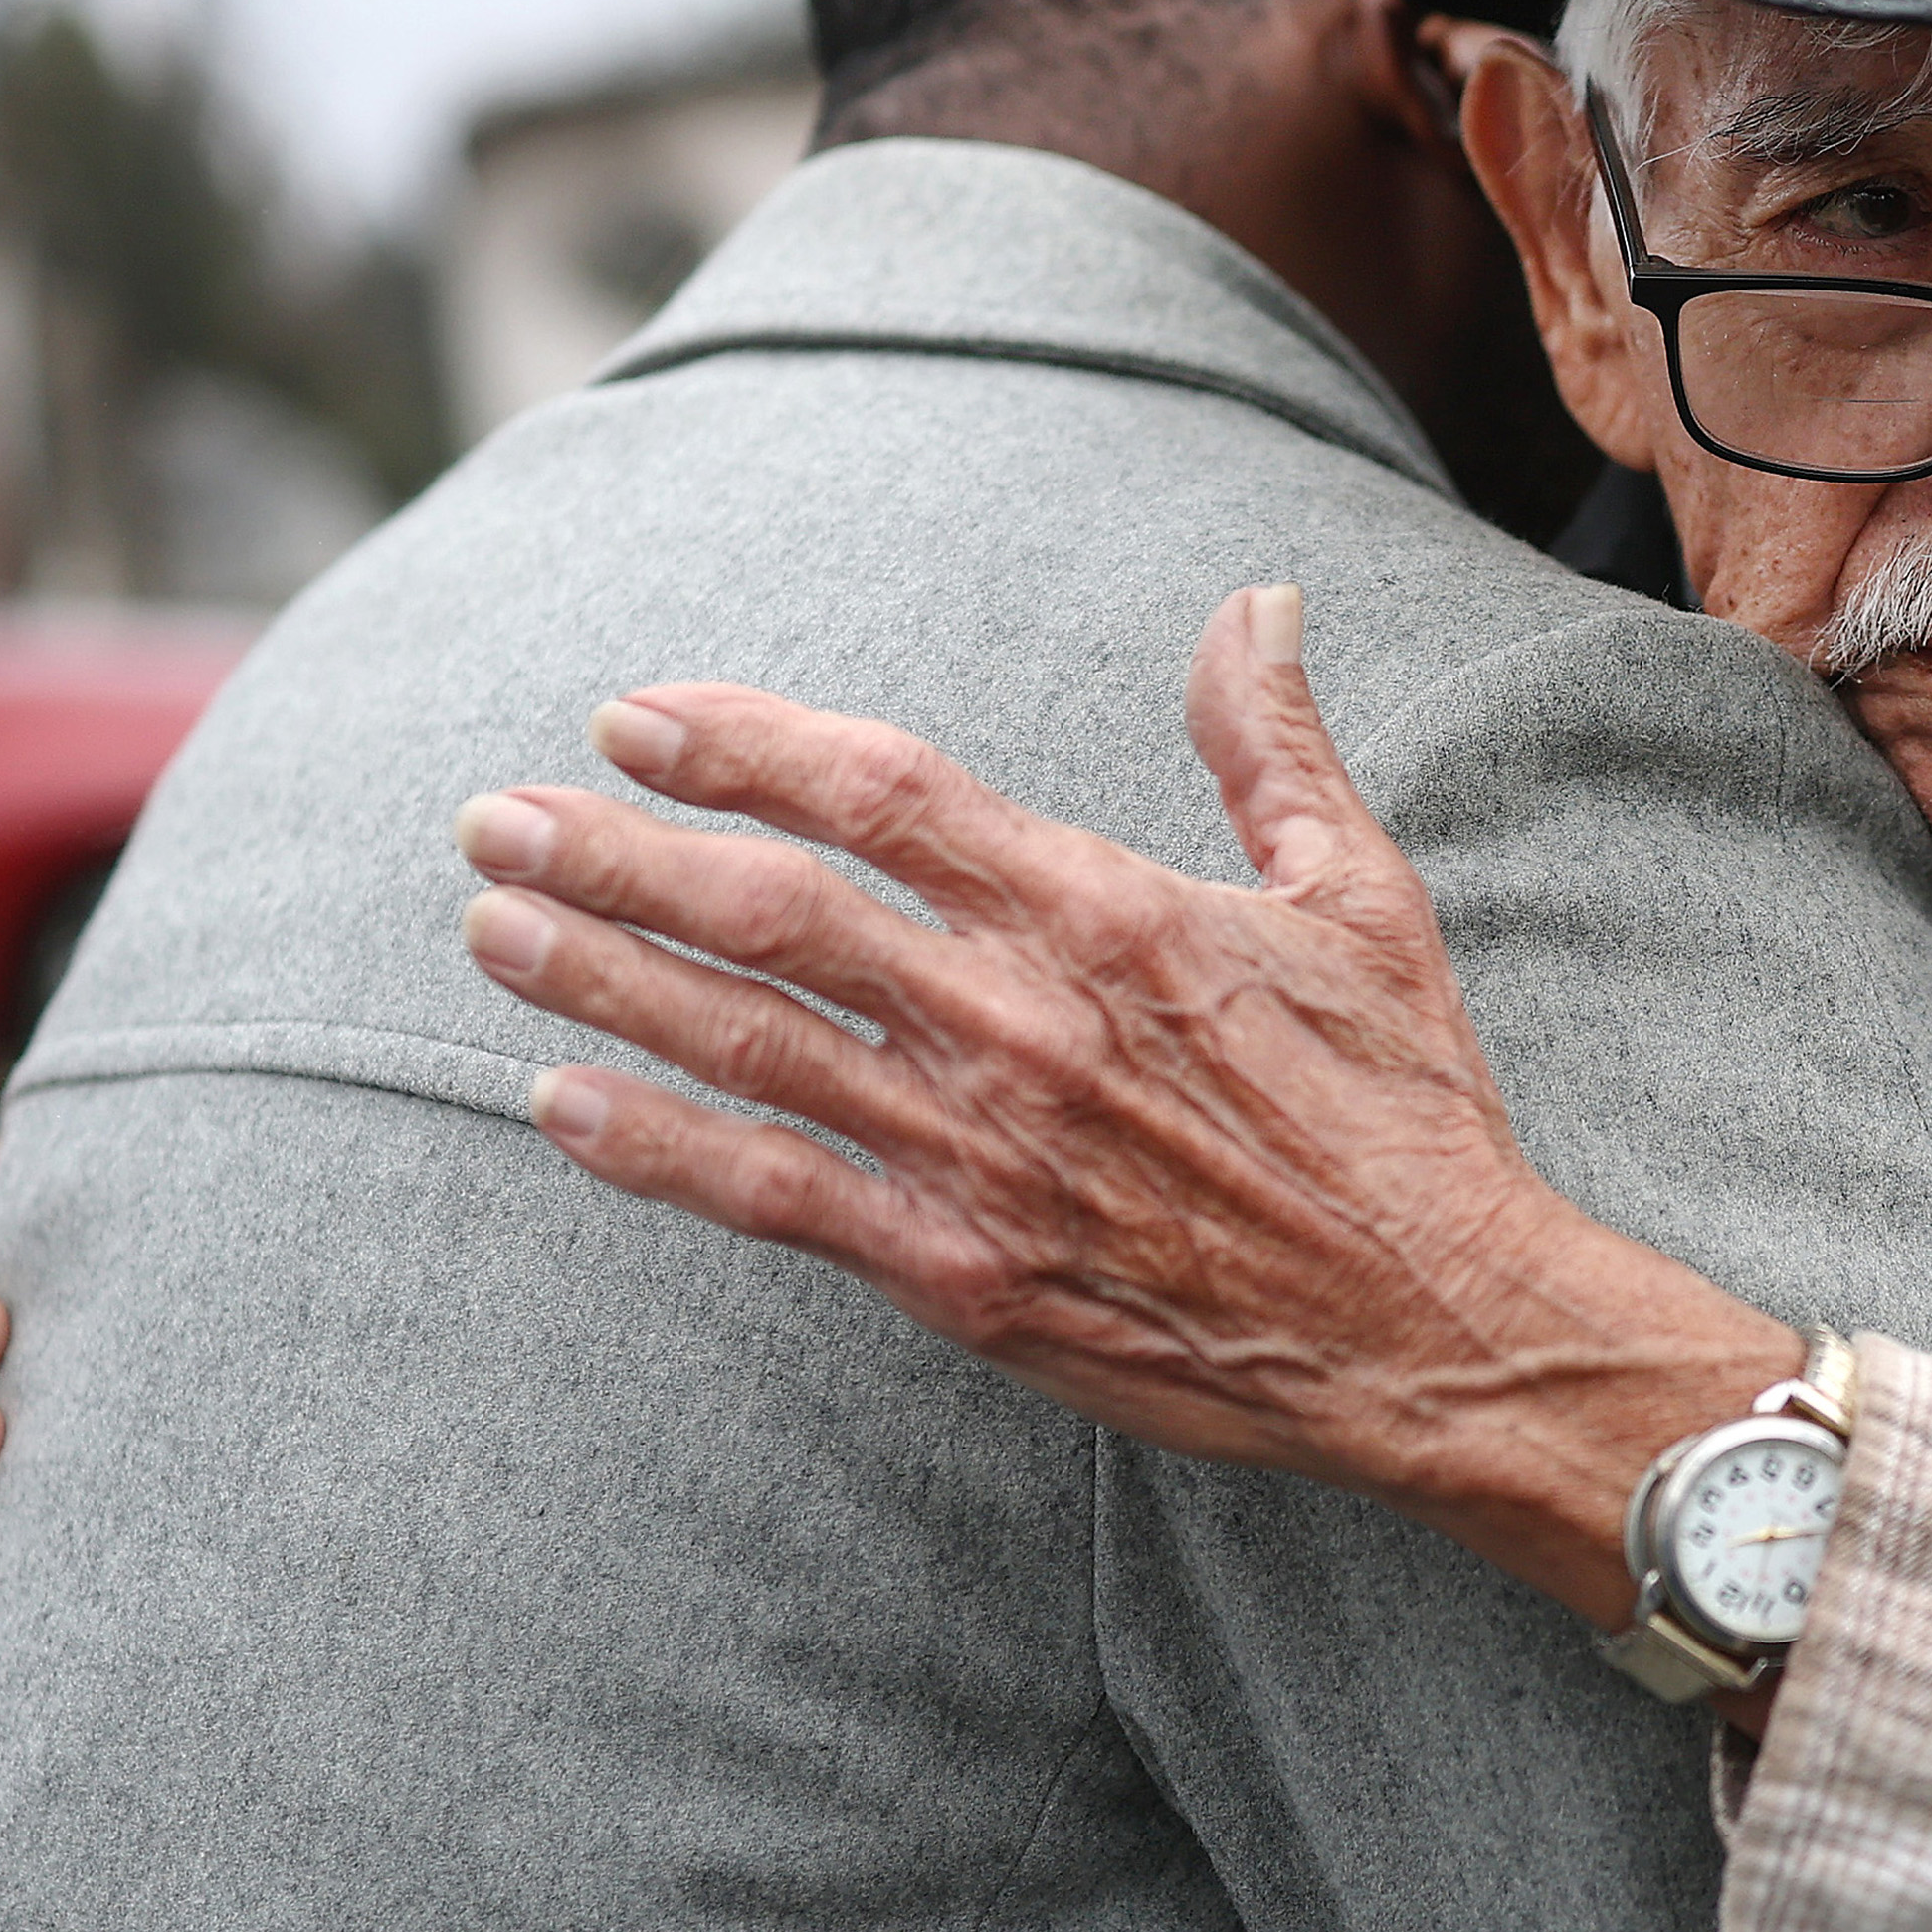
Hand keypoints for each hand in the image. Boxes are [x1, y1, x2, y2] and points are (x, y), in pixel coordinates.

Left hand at [449, 586, 1793, 1633]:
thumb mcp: (1362, 900)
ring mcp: (982, 1155)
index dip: (745, 744)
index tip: (638, 713)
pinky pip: (775, 1200)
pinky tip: (562, 1106)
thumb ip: (1275, 748)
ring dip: (602, 981)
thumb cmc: (1405, 1114)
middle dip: (616, 853)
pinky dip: (658, 1149)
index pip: (884, 794)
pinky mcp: (966, 1277)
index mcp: (1107, 914)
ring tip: (493, 928)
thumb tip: (1255, 604)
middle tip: (492, 816)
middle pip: (774, 910)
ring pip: (748, 1045)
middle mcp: (1023, 1022)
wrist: (1439, 1326)